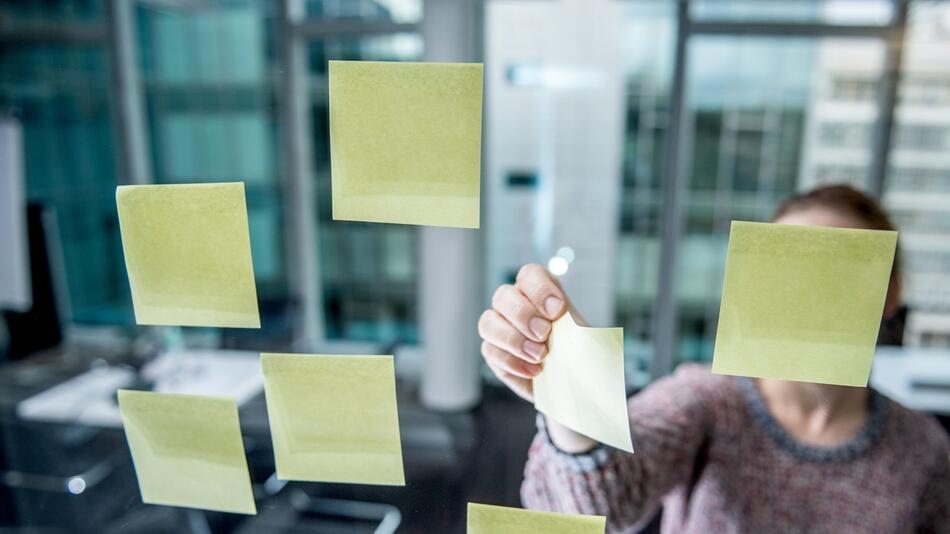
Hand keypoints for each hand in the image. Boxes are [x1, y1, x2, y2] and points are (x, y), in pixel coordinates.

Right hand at [478, 263, 565, 400]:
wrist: (574, 381)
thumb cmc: (577, 352)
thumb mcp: (582, 336)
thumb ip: (574, 327)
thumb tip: (566, 326)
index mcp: (540, 292)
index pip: (529, 275)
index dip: (540, 289)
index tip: (558, 310)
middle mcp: (515, 304)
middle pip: (503, 296)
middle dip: (523, 315)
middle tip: (544, 333)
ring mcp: (499, 328)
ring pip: (487, 323)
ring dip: (513, 339)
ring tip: (539, 356)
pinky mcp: (493, 353)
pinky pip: (490, 351)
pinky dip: (512, 362)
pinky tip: (533, 371)